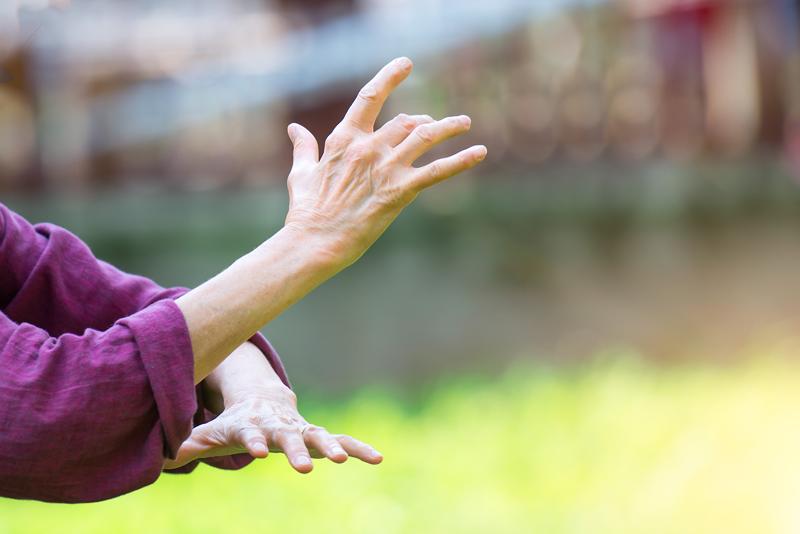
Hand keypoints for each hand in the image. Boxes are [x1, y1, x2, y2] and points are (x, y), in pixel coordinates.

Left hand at [165, 342, 381, 472]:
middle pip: (289, 439)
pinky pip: (341, 441)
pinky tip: (379, 458)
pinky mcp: (318, 435)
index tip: (259, 453)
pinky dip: (359, 448)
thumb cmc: (235, 422)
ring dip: (332, 448)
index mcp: (253, 425)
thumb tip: (161, 458)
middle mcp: (280, 426)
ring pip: (320, 437)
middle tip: (304, 468)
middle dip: (297, 451)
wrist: (263, 400)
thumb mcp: (212, 433)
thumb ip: (192, 444)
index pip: (252, 435)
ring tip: (345, 460)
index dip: (254, 443)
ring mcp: (301, 429)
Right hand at [285, 56, 486, 267]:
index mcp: (344, 138)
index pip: (370, 97)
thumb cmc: (306, 211)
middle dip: (424, 120)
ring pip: (425, 137)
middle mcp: (368, 147)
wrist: (314, 241)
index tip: (406, 64)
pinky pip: (437, 171)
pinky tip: (480, 152)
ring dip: (448, 127)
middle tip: (434, 124)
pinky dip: (461, 161)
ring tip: (464, 122)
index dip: (390, 76)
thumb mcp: (302, 173)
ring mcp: (385, 168)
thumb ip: (304, 148)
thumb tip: (294, 128)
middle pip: (406, 121)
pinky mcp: (399, 191)